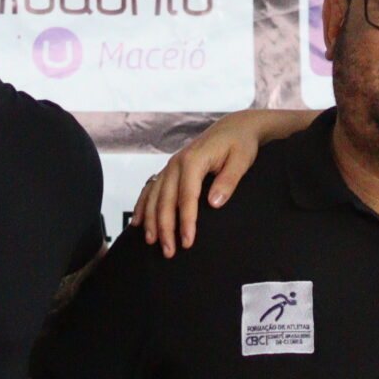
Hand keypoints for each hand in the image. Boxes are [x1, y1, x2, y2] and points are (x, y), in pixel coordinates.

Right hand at [131, 109, 308, 255]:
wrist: (234, 127)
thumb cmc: (240, 144)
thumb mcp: (241, 160)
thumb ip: (228, 181)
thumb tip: (214, 202)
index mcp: (194, 160)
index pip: (187, 196)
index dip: (186, 221)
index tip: (188, 241)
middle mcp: (177, 162)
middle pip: (165, 200)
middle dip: (165, 228)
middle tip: (169, 251)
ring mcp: (170, 166)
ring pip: (153, 196)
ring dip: (151, 221)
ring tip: (152, 242)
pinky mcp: (169, 170)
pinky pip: (150, 189)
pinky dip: (142, 206)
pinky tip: (137, 222)